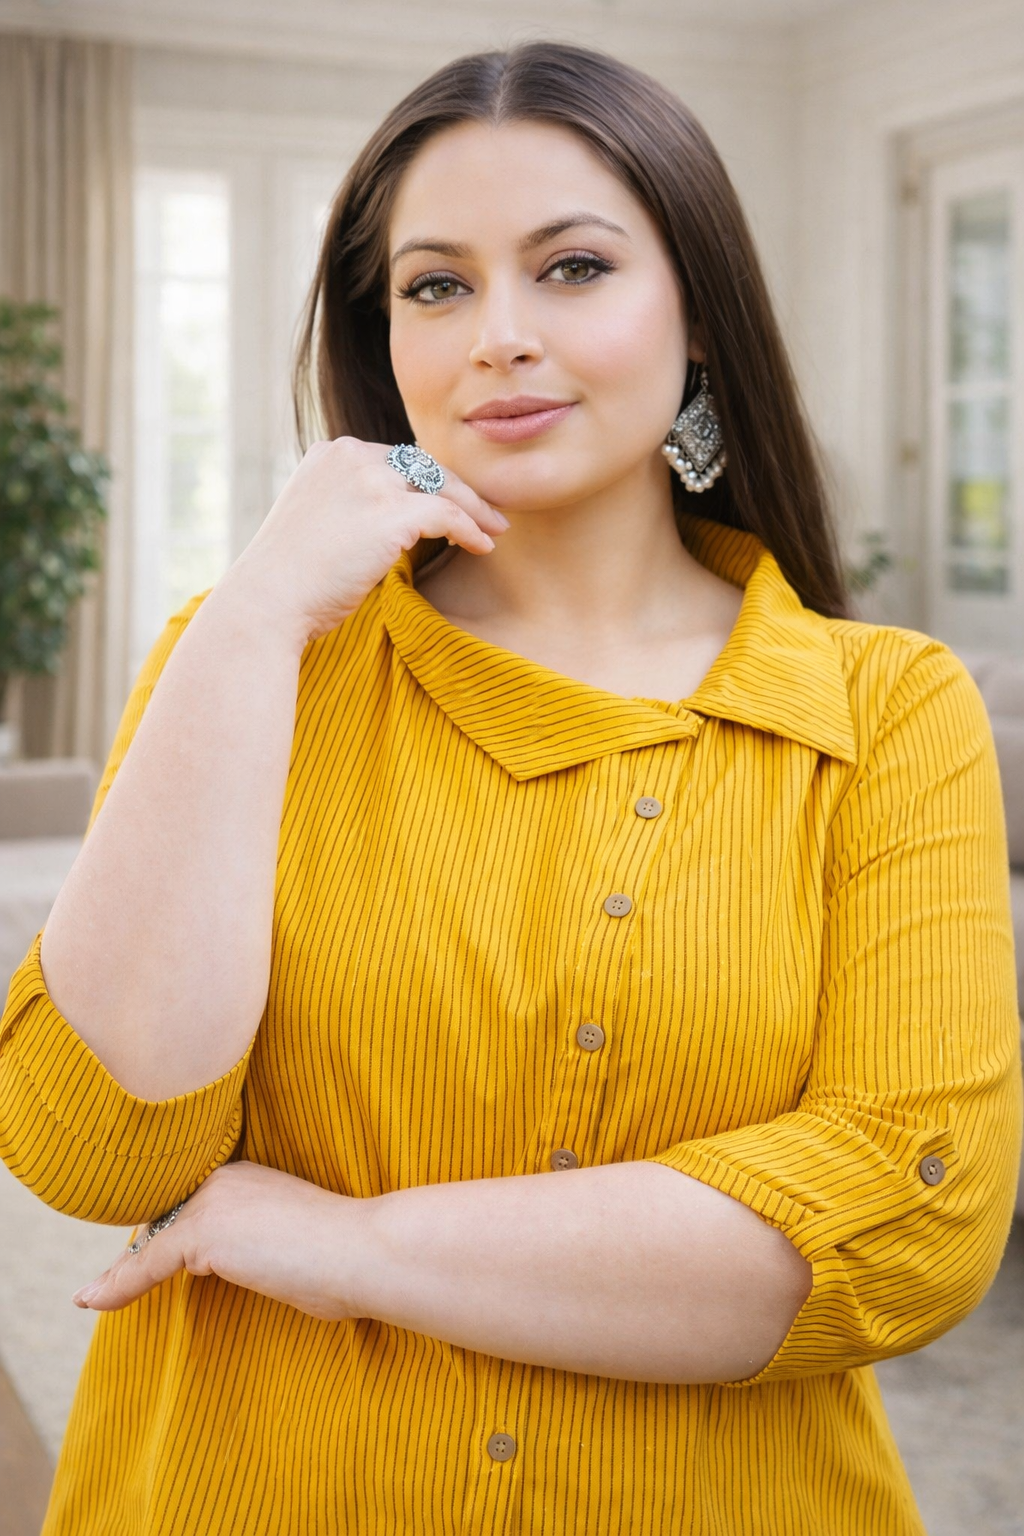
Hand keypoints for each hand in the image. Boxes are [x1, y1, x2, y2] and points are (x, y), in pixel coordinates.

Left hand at [71, 1162, 365, 1319]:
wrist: (364, 1249)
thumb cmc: (347, 1256)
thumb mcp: (297, 1242)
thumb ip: (267, 1245)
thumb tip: (268, 1266)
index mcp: (248, 1174)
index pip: (189, 1201)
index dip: (162, 1227)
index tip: (137, 1246)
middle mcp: (225, 1178)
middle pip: (164, 1217)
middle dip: (138, 1247)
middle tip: (105, 1282)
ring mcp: (213, 1202)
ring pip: (153, 1241)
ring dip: (122, 1270)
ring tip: (91, 1295)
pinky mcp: (205, 1233)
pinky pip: (149, 1263)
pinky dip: (118, 1285)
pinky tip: (91, 1302)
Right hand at [221, 437, 509, 645]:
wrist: (266, 602)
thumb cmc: (288, 579)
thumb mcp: (314, 523)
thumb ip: (348, 508)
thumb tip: (385, 527)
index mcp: (330, 453)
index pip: (396, 459)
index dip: (429, 482)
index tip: (452, 502)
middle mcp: (351, 456)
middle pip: (425, 465)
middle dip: (461, 489)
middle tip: (488, 513)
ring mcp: (372, 481)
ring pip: (443, 486)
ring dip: (475, 509)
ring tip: (495, 529)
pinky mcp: (391, 512)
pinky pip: (448, 515)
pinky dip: (470, 530)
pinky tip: (482, 546)